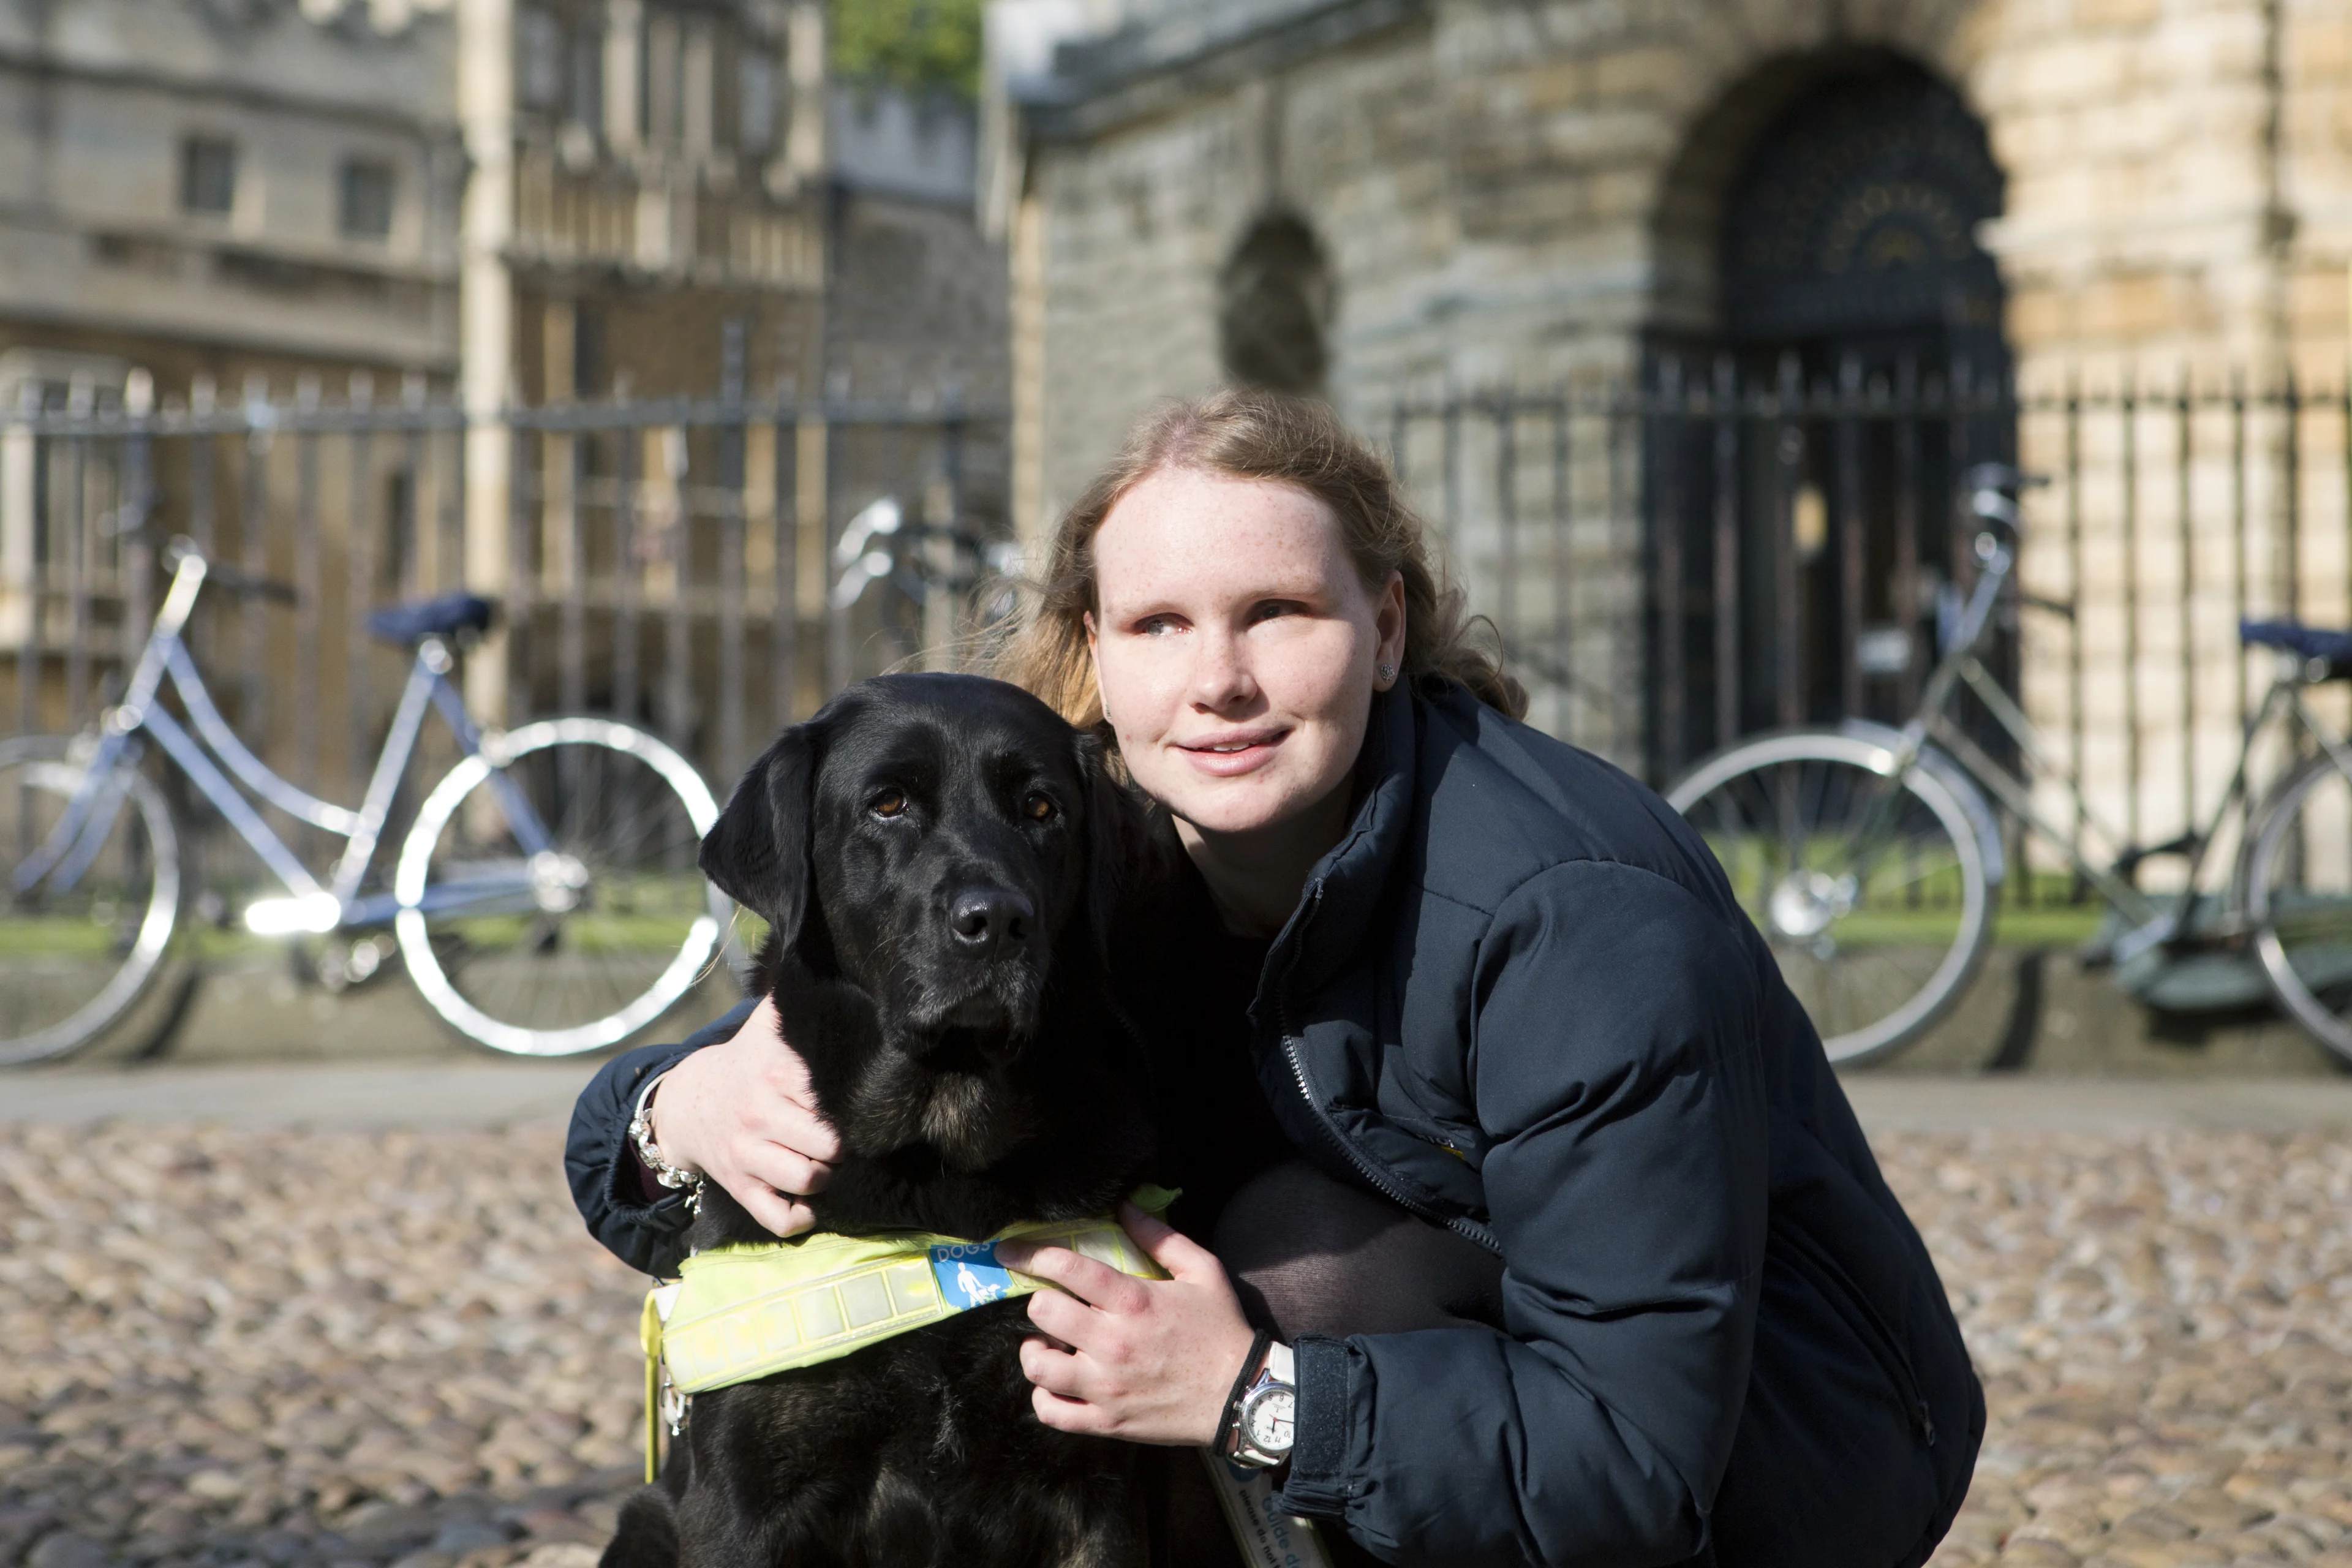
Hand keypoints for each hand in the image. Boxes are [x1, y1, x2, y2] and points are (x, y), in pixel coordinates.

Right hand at [646, 996, 840, 1236]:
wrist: (685, 1102)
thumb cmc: (744, 1063)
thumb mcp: (766, 1028)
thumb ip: (796, 1001)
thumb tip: (825, 959)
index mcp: (772, 1075)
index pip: (828, 1098)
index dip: (852, 1103)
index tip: (861, 1099)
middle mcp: (759, 1116)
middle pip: (826, 1144)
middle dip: (844, 1145)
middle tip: (846, 1137)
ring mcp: (747, 1155)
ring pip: (806, 1180)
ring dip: (828, 1178)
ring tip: (830, 1163)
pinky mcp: (739, 1186)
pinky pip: (777, 1217)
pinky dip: (801, 1218)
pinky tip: (812, 1203)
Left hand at [998, 1202, 1261, 1445]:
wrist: (1242, 1395)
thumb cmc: (1221, 1329)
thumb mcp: (1202, 1271)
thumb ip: (1160, 1237)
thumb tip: (1124, 1207)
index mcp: (1134, 1302)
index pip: (1067, 1269)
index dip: (1031, 1253)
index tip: (1010, 1251)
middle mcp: (1112, 1343)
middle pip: (1043, 1312)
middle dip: (1041, 1301)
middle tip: (1053, 1303)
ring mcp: (1106, 1387)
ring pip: (1038, 1366)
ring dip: (1034, 1350)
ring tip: (1047, 1343)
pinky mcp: (1107, 1421)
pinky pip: (1052, 1413)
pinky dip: (1042, 1397)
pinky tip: (1054, 1382)